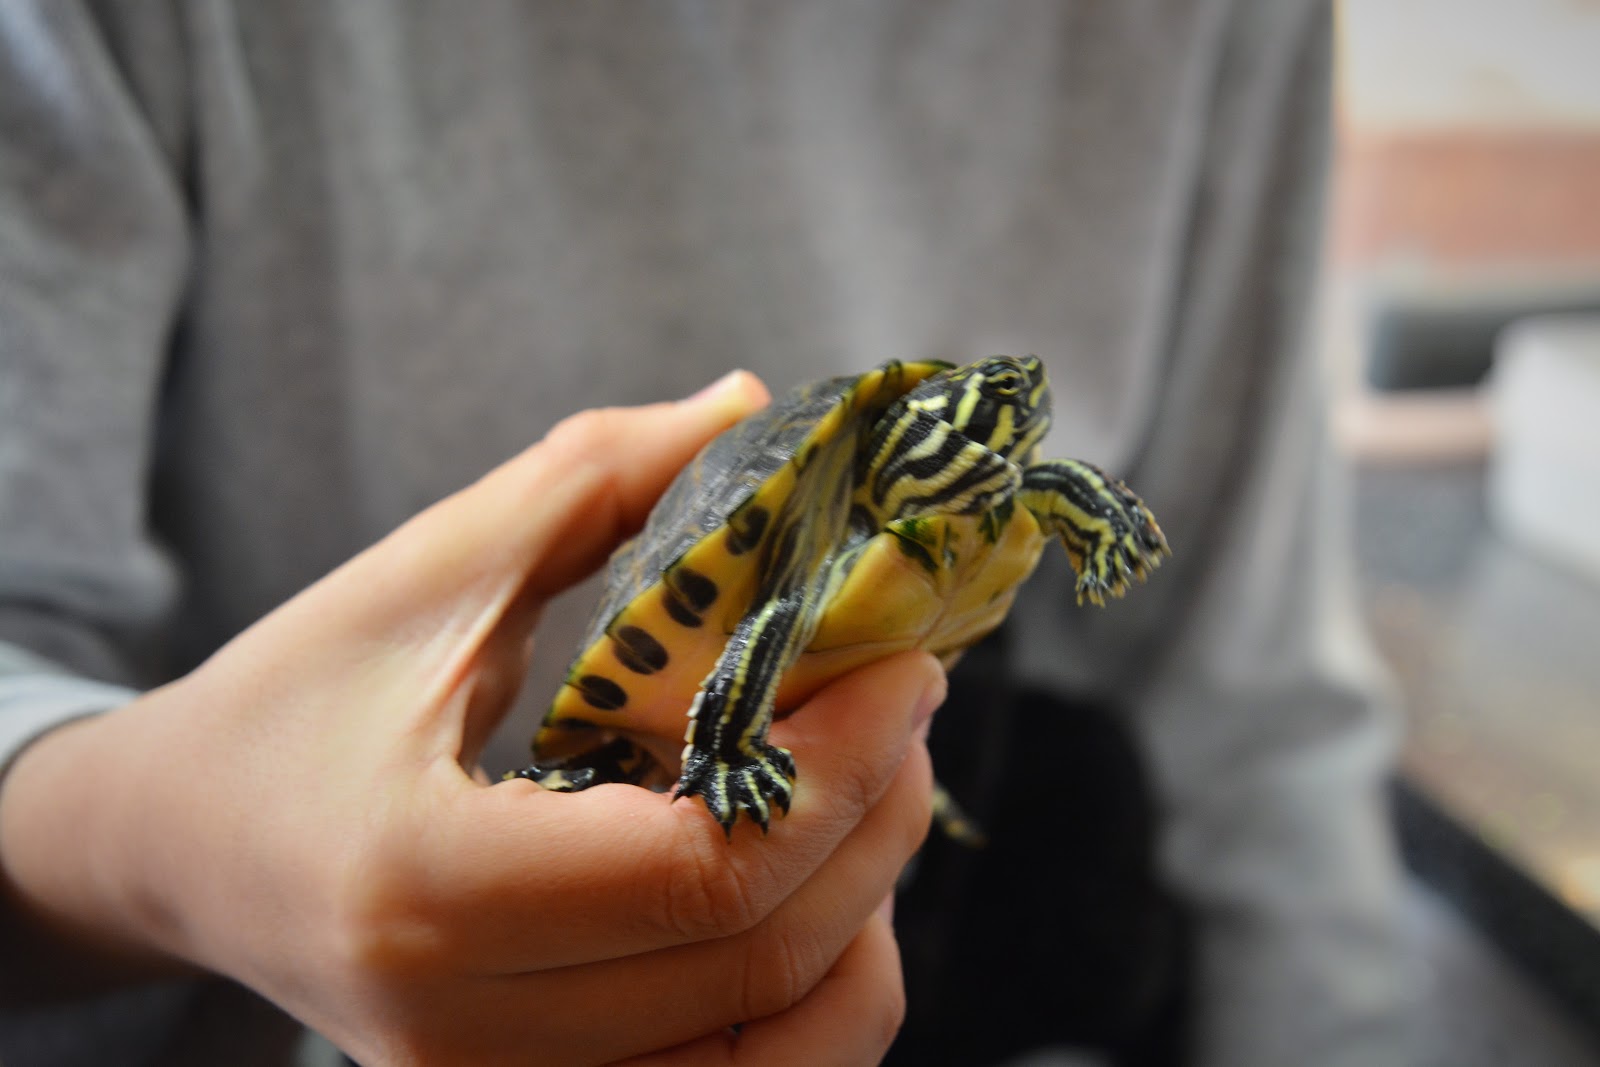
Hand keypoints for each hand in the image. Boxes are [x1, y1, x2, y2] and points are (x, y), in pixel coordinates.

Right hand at [0, 371, 945, 1065]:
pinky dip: (814, 992)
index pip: (705, 869)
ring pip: (780, 1050)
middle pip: (762, 957)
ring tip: (875, 789)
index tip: (908, 664)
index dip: (846, 764)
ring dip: (866, 913)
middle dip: (879, 817)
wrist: (182, 850)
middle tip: (907, 701)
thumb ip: (592, 481)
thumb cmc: (291, 700)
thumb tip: (749, 403)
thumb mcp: (424, 573)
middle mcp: (462, 1030)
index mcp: (426, 887)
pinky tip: (812, 884)